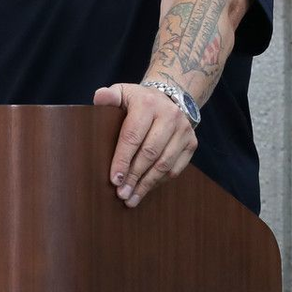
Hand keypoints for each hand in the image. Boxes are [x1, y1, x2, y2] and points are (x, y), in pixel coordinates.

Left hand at [94, 82, 196, 206]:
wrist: (169, 98)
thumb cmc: (137, 101)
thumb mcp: (122, 93)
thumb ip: (109, 97)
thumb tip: (99, 98)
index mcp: (148, 104)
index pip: (133, 136)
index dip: (123, 160)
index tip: (114, 179)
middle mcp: (170, 115)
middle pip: (150, 153)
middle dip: (134, 176)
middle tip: (121, 194)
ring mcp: (183, 130)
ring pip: (164, 164)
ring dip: (147, 184)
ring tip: (132, 198)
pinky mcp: (192, 142)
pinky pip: (176, 168)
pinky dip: (160, 182)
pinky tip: (146, 189)